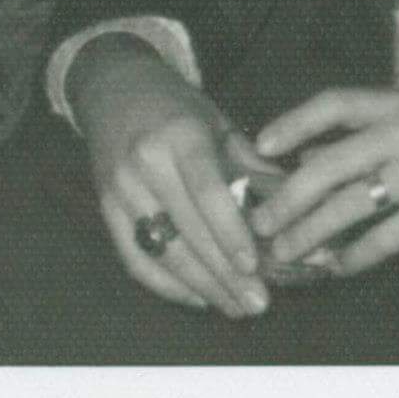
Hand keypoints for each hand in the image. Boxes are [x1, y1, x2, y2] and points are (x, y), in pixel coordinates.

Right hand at [67, 35, 269, 320]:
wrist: (114, 89)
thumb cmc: (176, 106)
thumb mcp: (217, 122)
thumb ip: (252, 165)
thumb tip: (293, 205)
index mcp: (180, 134)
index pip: (206, 191)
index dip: (229, 232)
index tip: (255, 267)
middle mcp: (145, 162)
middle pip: (186, 230)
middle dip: (224, 273)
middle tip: (258, 304)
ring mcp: (119, 189)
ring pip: (162, 252)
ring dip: (201, 287)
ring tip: (236, 308)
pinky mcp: (105, 210)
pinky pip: (135, 261)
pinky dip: (167, 286)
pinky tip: (198, 298)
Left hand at [250, 89, 398, 275]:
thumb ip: (372, 133)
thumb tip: (311, 155)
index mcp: (396, 104)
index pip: (332, 103)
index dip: (292, 123)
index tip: (260, 145)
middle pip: (328, 164)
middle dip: (288, 198)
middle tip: (261, 222)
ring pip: (349, 206)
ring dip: (311, 234)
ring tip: (287, 253)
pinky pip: (384, 238)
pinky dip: (356, 256)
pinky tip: (339, 268)